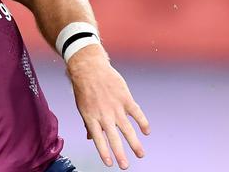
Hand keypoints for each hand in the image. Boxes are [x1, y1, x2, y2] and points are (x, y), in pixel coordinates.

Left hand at [67, 45, 150, 169]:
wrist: (89, 67)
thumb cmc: (83, 88)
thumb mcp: (82, 107)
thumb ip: (88, 123)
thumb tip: (90, 139)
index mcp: (91, 117)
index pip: (98, 139)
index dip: (104, 152)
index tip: (110, 164)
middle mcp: (104, 114)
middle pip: (113, 138)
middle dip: (120, 153)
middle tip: (125, 166)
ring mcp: (116, 107)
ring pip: (127, 129)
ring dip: (134, 143)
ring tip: (140, 155)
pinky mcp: (125, 98)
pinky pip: (137, 113)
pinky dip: (143, 122)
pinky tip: (147, 132)